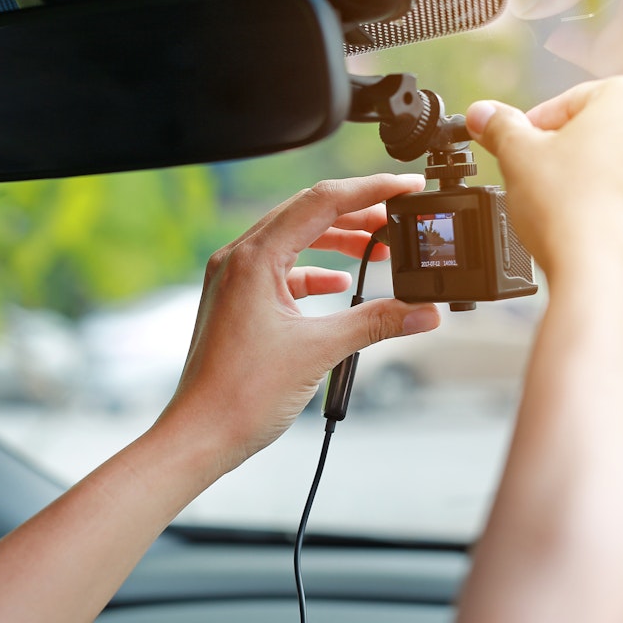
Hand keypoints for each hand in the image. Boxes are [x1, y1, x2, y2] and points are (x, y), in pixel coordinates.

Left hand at [162, 174, 441, 469]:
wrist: (200, 435)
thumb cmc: (240, 396)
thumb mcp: (319, 351)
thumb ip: (376, 323)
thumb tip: (422, 311)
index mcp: (253, 257)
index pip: (321, 201)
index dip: (370, 189)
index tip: (406, 186)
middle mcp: (238, 259)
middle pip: (307, 213)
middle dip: (357, 212)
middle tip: (399, 216)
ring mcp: (233, 279)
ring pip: (294, 240)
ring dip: (337, 241)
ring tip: (377, 248)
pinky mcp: (236, 302)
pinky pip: (281, 270)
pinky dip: (313, 272)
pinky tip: (339, 284)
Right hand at [465, 76, 622, 292]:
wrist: (601, 277)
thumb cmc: (566, 208)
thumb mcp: (517, 155)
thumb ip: (501, 127)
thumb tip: (483, 115)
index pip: (575, 102)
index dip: (540, 126)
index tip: (522, 147)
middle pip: (613, 134)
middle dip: (579, 154)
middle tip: (546, 180)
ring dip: (608, 185)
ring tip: (573, 210)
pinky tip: (600, 233)